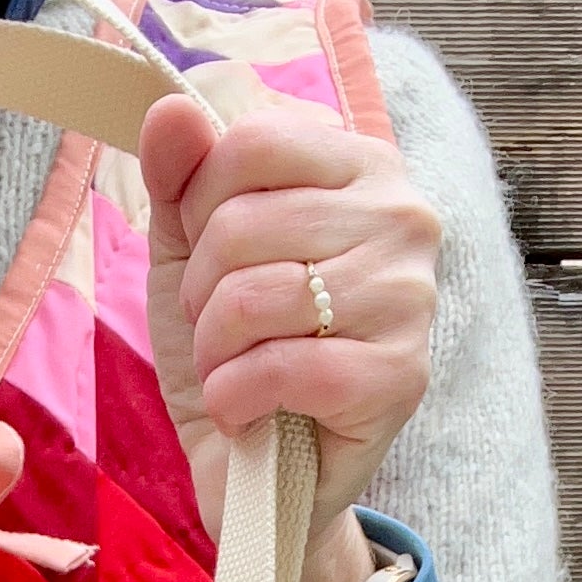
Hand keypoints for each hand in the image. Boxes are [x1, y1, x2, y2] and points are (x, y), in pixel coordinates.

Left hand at [141, 96, 440, 581]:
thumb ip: (180, 178)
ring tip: (233, 371)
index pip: (252, 143)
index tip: (209, 261)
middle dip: (203, 293)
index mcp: (362, 168)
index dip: (200, 209)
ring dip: (216, 349)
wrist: (259, 474)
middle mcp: (404, 218)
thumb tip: (169, 107)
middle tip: (221, 334)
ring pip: (258, 294)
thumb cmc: (236, 353)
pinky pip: (282, 366)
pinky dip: (237, 397)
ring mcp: (411, 297)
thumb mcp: (192, 256)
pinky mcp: (401, 376)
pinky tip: (248, 411)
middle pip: (244, 221)